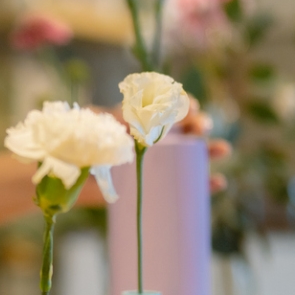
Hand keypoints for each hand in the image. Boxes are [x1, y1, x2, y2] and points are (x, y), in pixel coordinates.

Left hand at [80, 95, 229, 206]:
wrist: (72, 176)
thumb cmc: (85, 146)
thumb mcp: (103, 127)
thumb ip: (120, 118)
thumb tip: (144, 116)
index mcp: (144, 121)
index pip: (172, 109)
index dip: (186, 105)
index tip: (190, 106)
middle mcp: (155, 141)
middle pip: (187, 130)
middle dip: (199, 125)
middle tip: (201, 128)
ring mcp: (159, 165)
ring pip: (192, 157)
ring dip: (210, 151)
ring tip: (222, 149)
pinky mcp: (158, 188)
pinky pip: (186, 187)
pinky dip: (205, 185)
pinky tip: (219, 182)